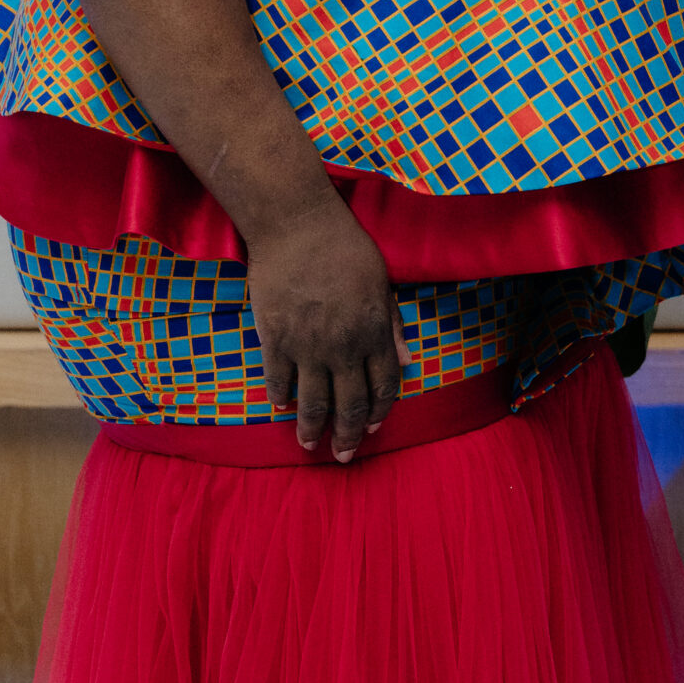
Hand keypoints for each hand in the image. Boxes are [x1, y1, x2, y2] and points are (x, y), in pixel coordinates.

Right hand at [245, 191, 410, 461]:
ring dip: (312, 429)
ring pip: (312, 403)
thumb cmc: (345, 246)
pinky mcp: (275, 339)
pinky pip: (278, 380)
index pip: (384, 386)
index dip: (380, 413)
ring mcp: (308, 346)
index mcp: (375, 332)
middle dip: (348, 436)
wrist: (297, 225)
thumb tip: (408, 359)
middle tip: (344, 457)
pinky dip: (280, 397)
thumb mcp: (383, 281)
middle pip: (350, 405)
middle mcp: (344, 346)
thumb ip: (394, 324)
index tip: (374, 429)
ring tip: (309, 445)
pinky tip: (282, 407)